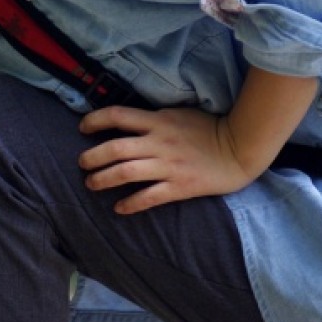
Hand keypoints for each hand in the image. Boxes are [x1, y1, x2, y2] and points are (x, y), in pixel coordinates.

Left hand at [78, 106, 256, 214]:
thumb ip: (152, 117)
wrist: (240, 148)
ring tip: (91, 183)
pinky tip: (119, 208)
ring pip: (126, 172)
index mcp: (157, 120)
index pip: (118, 115)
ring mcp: (168, 166)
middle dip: (92, 156)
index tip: (82, 127)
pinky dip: (131, 203)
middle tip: (81, 163)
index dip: (95, 120)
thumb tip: (125, 120)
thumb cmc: (208, 128)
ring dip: (103, 179)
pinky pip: (149, 197)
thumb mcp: (177, 113)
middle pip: (115, 148)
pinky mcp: (179, 187)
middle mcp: (159, 142)